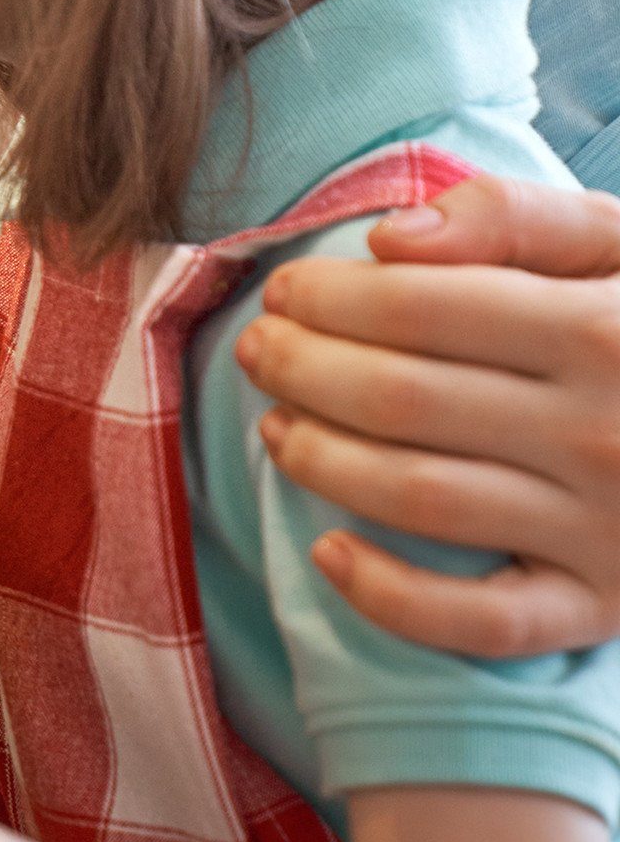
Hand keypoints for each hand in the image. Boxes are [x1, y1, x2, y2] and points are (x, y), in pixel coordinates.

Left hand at [238, 174, 619, 657]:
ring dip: (322, 462)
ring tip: (273, 427)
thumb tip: (392, 240)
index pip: (423, 308)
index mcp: (604, 331)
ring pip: (423, 499)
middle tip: (257, 351)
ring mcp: (607, 531)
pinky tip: (326, 552)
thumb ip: (519, 217)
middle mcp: (604, 434)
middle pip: (404, 400)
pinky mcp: (610, 609)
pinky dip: (394, 598)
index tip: (285, 292)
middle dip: (304, 370)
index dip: (331, 299)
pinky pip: (488, 623)